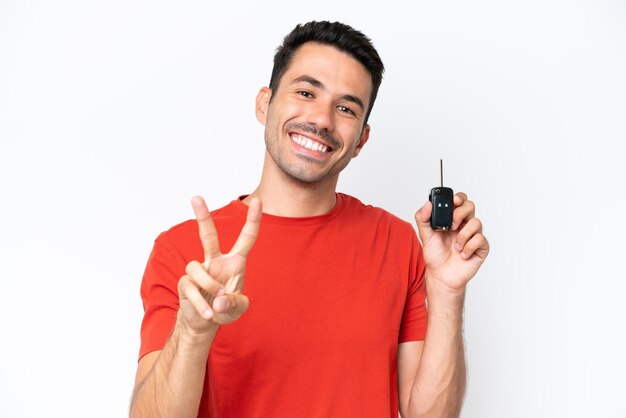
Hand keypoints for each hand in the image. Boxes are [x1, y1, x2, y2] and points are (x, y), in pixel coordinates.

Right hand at [177, 196, 261, 333]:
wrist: (204, 323)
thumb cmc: (224, 308)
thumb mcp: (238, 308)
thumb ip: (235, 303)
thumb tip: (219, 300)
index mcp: (235, 262)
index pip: (246, 238)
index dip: (253, 220)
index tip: (258, 201)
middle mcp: (216, 261)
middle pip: (208, 235)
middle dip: (202, 216)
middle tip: (196, 197)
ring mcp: (199, 270)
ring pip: (197, 268)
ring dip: (209, 286)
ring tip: (216, 304)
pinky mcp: (185, 282)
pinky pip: (191, 287)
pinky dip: (201, 303)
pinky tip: (208, 313)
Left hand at [414, 192, 488, 292]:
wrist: (441, 275)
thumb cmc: (435, 255)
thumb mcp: (424, 235)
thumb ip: (423, 218)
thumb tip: (428, 204)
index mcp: (452, 219)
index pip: (460, 200)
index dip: (459, 198)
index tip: (453, 201)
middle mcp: (464, 224)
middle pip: (470, 206)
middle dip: (460, 213)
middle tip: (451, 226)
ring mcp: (473, 235)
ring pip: (476, 222)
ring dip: (463, 235)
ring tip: (455, 246)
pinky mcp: (480, 247)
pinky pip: (480, 239)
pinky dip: (469, 247)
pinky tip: (462, 254)